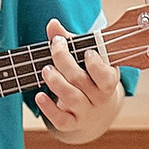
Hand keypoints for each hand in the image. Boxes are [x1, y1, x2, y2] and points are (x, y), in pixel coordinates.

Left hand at [36, 19, 123, 142]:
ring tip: (46, 70)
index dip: (97, 66)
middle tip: (56, 48)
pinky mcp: (73, 123)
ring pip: (71, 98)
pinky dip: (48, 108)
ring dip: (56, 82)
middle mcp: (100, 98)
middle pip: (81, 80)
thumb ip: (69, 40)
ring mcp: (87, 112)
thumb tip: (52, 24)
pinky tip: (39, 96)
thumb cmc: (89, 76)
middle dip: (65, 62)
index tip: (86, 53)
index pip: (106, 77)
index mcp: (108, 79)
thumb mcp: (84, 58)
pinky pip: (61, 120)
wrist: (96, 112)